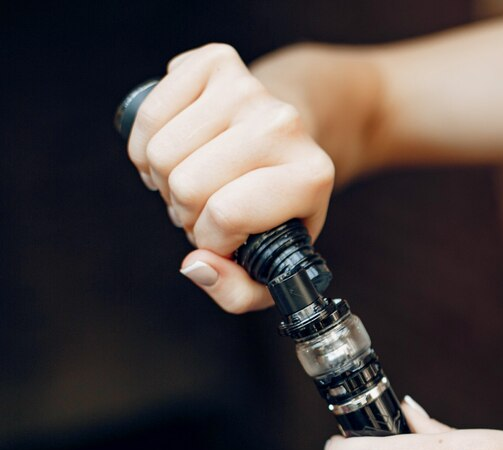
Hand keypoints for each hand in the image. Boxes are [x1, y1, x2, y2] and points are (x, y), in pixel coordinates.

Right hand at [126, 43, 334, 312]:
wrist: (292, 134)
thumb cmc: (277, 205)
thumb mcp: (275, 261)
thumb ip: (239, 291)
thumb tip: (196, 265)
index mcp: (312, 176)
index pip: (226, 216)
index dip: (211, 239)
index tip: (225, 236)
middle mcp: (285, 125)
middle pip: (187, 185)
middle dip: (186, 210)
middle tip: (208, 205)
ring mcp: (249, 88)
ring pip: (161, 153)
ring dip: (165, 178)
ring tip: (195, 177)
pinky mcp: (214, 61)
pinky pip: (149, 114)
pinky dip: (148, 143)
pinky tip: (179, 148)